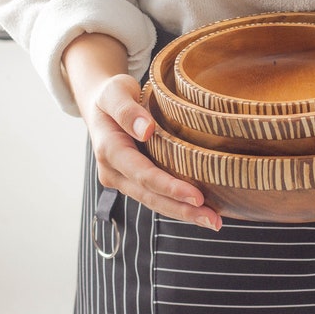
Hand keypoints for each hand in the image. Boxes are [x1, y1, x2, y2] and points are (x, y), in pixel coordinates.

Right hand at [63, 33, 221, 230]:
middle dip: (182, 210)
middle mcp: (113, 171)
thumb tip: (147, 130)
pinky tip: (201, 210)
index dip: (169, 187)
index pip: (143, 174)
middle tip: (214, 221)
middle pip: (150, 196)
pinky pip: (155, 196)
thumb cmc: (112, 95)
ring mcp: (122, 180)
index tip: (197, 196)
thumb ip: (128, 110)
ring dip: (183, 213)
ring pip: (153, 202)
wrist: (101, 105)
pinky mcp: (133, 181)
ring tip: (213, 221)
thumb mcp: (115, 92)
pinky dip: (177, 204)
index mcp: (108, 149)